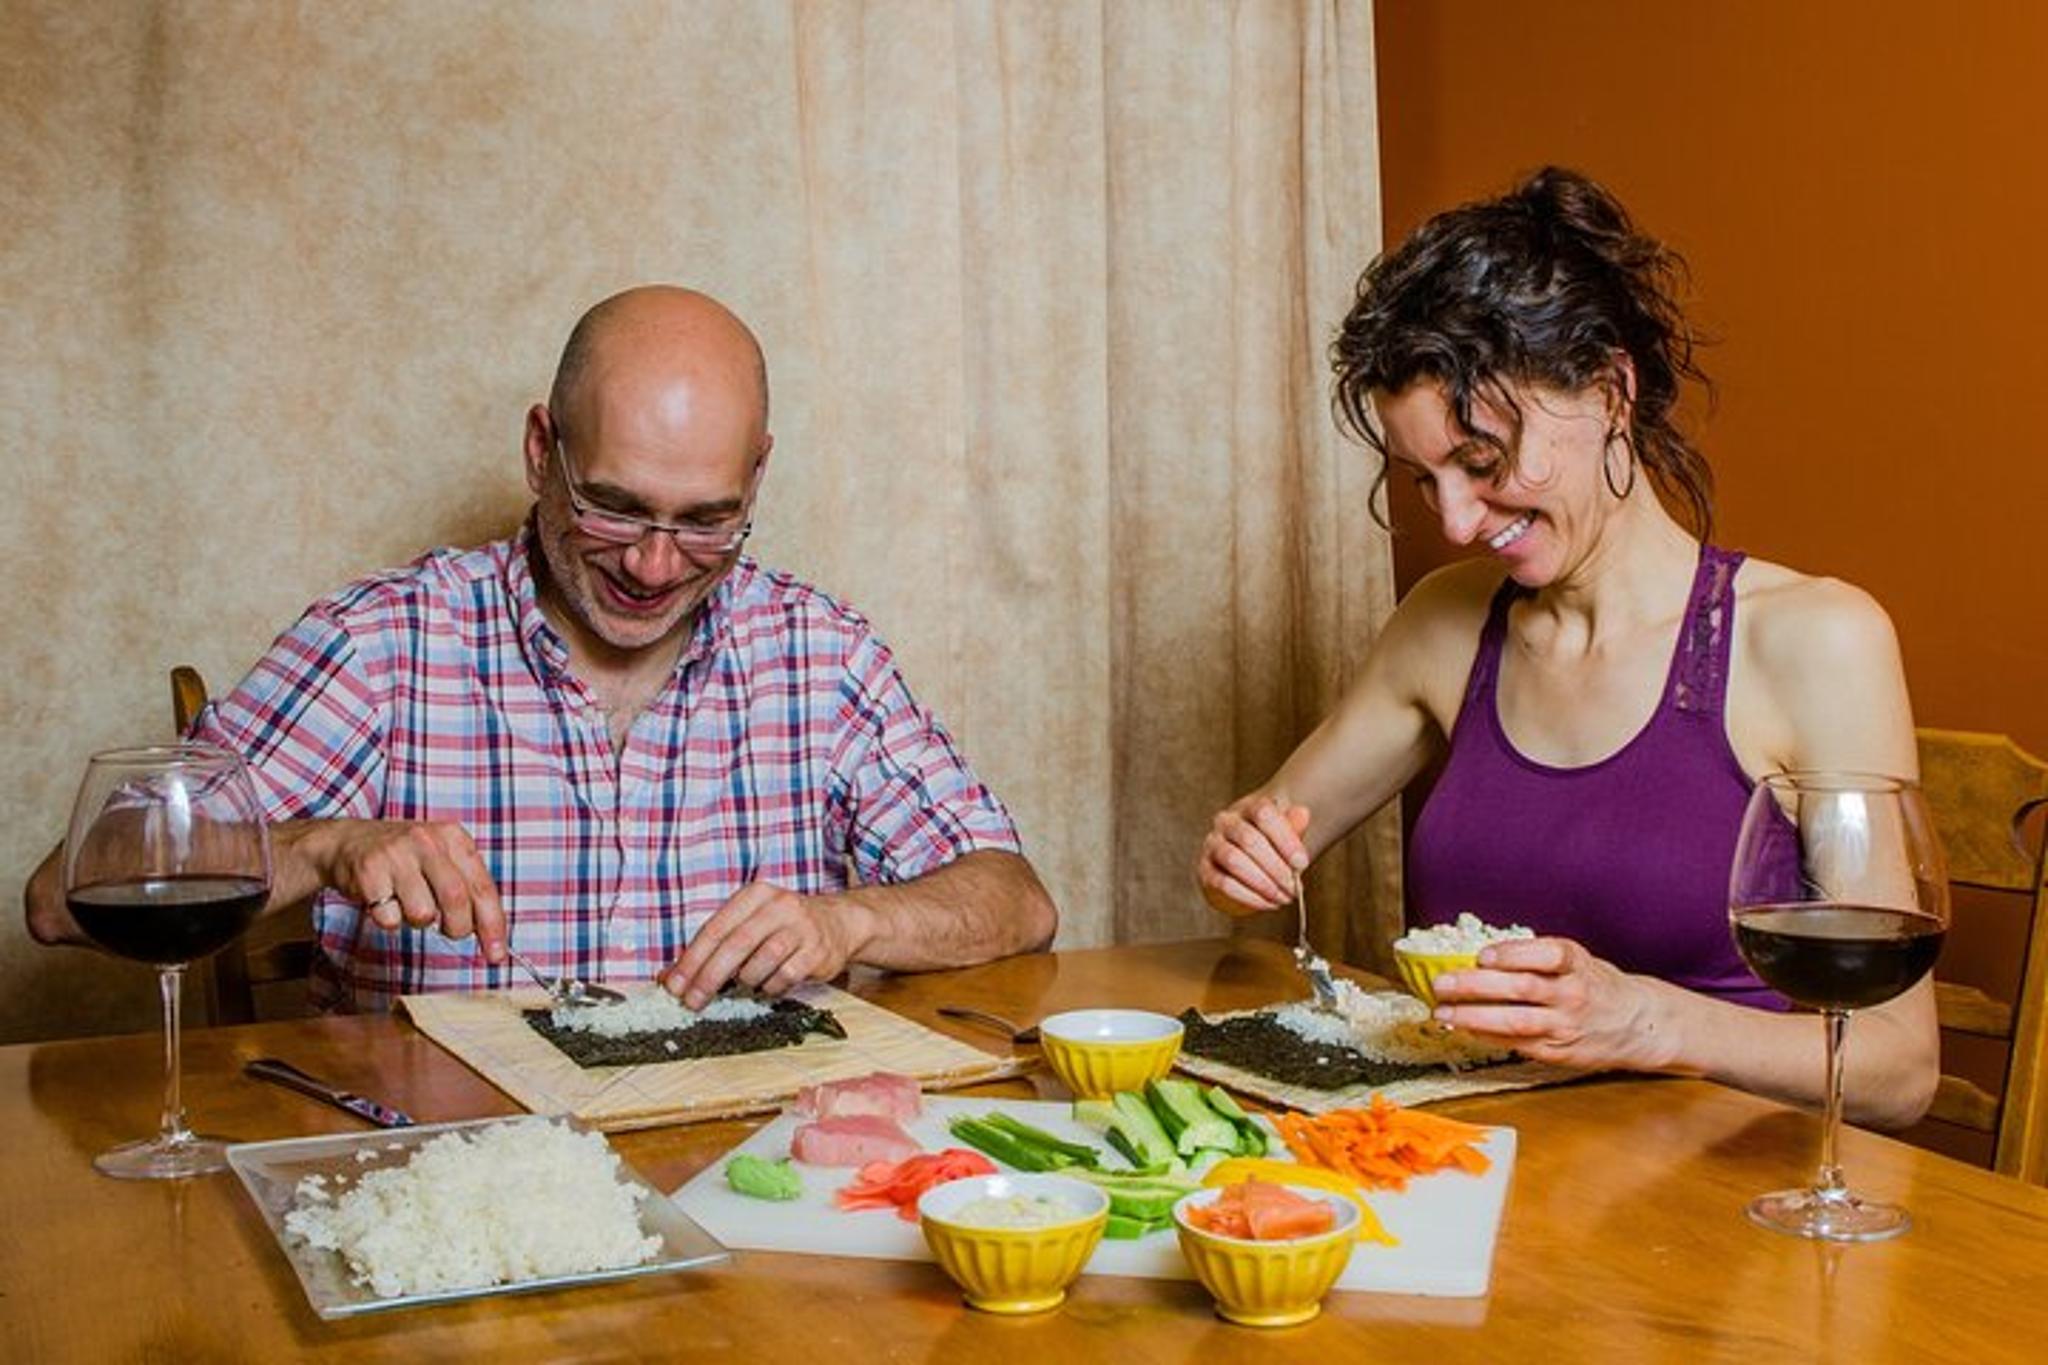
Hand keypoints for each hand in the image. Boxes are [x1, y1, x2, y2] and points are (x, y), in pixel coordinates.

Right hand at [294, 819, 506, 962]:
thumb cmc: (404, 859)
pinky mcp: (369, 872)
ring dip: (418, 921)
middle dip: (457, 928)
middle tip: (450, 932)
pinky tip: (384, 900)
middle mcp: (427, 841)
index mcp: (453, 838)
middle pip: (457, 900)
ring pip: (423, 914)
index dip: (493, 925)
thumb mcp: (441, 859)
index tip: (496, 954)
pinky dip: (390, 920)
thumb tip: (491, 935)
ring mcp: (396, 855)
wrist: (347, 842)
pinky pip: (390, 918)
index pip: (483, 888)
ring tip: (407, 903)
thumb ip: (467, 889)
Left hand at [660, 882, 861, 1008]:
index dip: (691, 960)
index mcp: (754, 896)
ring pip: (759, 963)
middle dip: (709, 978)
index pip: (714, 929)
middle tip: (692, 1001)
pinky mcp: (817, 950)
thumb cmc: (783, 927)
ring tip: (746, 983)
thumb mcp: (749, 924)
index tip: (673, 986)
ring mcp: (801, 927)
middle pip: (735, 946)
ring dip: (746, 981)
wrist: (839, 923)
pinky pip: (783, 978)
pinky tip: (770, 984)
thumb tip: (669, 977)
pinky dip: (770, 987)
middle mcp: (778, 906)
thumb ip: (713, 947)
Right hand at [1196, 796, 1311, 916]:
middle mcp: (1225, 822)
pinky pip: (1223, 883)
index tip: (1302, 863)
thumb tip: (1303, 814)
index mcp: (1248, 807)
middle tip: (1294, 887)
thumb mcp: (1285, 833)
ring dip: (1263, 883)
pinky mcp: (1205, 869)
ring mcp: (1212, 845)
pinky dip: (1248, 896)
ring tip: (1283, 897)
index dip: (1285, 839)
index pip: (1264, 814)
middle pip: (1249, 840)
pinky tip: (1267, 903)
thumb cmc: (1270, 844)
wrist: (1247, 859)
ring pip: (1234, 861)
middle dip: (1276, 868)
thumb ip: (1294, 825)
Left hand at [1429, 937, 1675, 1071]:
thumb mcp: (1576, 961)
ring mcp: (1566, 1025)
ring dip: (1474, 1017)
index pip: (1547, 954)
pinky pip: (1519, 1043)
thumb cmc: (1596, 985)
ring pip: (1515, 1021)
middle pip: (1521, 988)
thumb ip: (1536, 958)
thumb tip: (1480, 957)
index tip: (1482, 955)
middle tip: (1442, 984)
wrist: (1639, 1023)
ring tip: (1444, 1013)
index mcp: (1576, 964)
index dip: (1512, 954)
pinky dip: (1489, 1036)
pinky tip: (1467, 1029)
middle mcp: (1573, 994)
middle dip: (1476, 986)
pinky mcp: (1559, 1051)